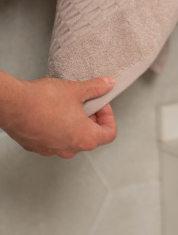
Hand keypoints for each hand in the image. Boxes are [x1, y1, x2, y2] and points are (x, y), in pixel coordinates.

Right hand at [0, 73, 116, 157]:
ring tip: (66, 107)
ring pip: (71, 139)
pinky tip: (50, 113)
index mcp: (85, 138)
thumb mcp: (76, 90)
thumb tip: (108, 84)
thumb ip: (96, 88)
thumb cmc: (42, 100)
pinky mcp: (36, 147)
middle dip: (91, 119)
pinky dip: (56, 129)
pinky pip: (53, 140)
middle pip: (91, 137)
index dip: (108, 117)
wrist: (11, 103)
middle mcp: (69, 149)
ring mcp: (51, 150)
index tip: (100, 105)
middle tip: (84, 103)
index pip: (109, 133)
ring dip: (73, 125)